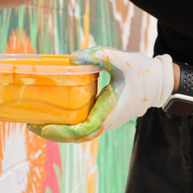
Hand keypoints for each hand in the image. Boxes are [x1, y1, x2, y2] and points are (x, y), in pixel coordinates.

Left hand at [27, 47, 173, 142]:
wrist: (160, 82)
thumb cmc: (143, 72)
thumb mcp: (122, 60)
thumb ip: (99, 56)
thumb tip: (73, 58)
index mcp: (110, 111)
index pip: (84, 130)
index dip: (63, 131)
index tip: (44, 126)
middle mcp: (107, 121)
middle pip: (76, 137)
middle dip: (53, 133)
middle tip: (31, 124)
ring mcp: (107, 121)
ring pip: (80, 134)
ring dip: (59, 131)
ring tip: (38, 121)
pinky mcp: (106, 117)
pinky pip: (84, 127)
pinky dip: (68, 125)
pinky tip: (55, 115)